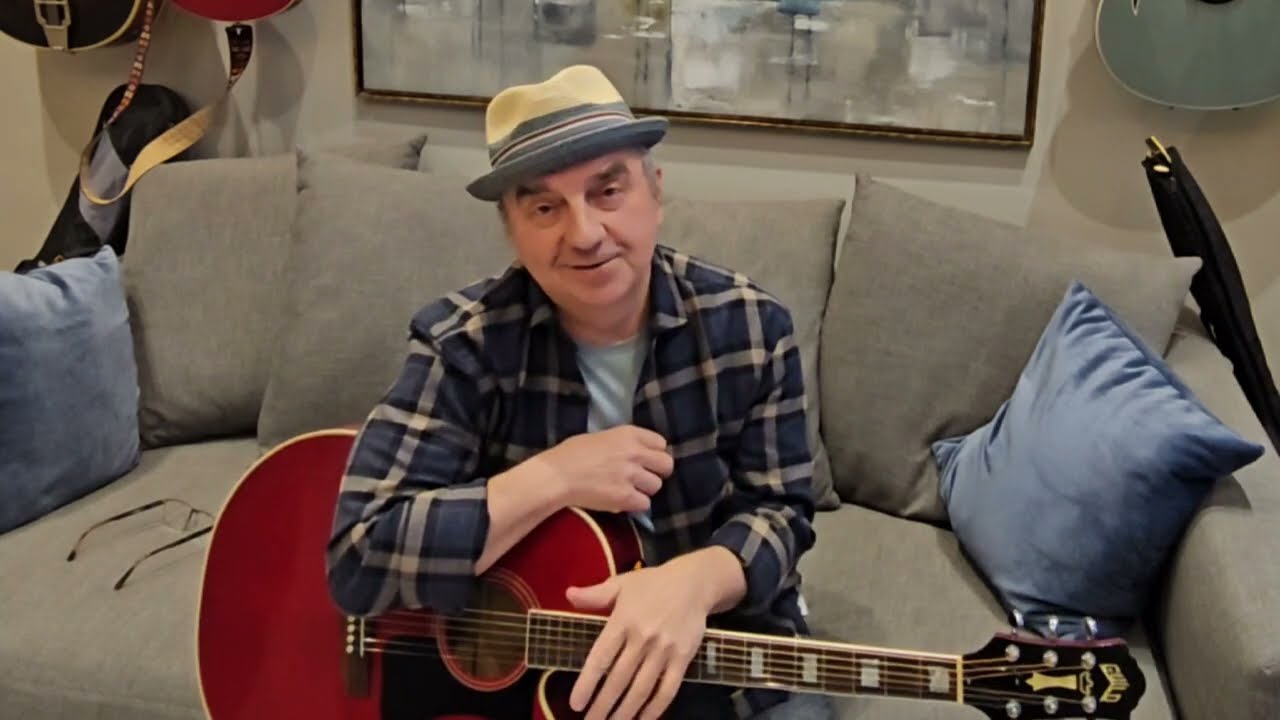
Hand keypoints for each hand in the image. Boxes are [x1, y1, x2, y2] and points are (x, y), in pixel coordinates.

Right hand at [529, 425, 672, 513]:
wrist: (557, 475)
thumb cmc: (571, 454)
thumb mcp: (601, 437)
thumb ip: (623, 444)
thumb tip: (637, 454)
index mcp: (629, 434)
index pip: (661, 443)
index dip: (654, 453)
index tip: (646, 460)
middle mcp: (635, 453)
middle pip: (666, 465)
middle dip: (657, 472)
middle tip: (643, 478)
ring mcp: (631, 475)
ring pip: (656, 486)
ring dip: (644, 490)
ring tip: (628, 490)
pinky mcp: (625, 497)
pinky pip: (644, 504)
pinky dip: (634, 505)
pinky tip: (621, 501)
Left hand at [564, 557, 713, 719]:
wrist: (694, 582)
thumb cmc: (653, 583)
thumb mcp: (621, 584)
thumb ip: (594, 595)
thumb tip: (568, 594)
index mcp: (623, 620)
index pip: (601, 658)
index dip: (587, 683)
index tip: (576, 703)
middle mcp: (642, 638)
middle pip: (619, 679)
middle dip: (602, 705)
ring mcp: (664, 650)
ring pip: (642, 689)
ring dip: (625, 712)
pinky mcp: (683, 658)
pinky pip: (668, 689)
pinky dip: (655, 708)